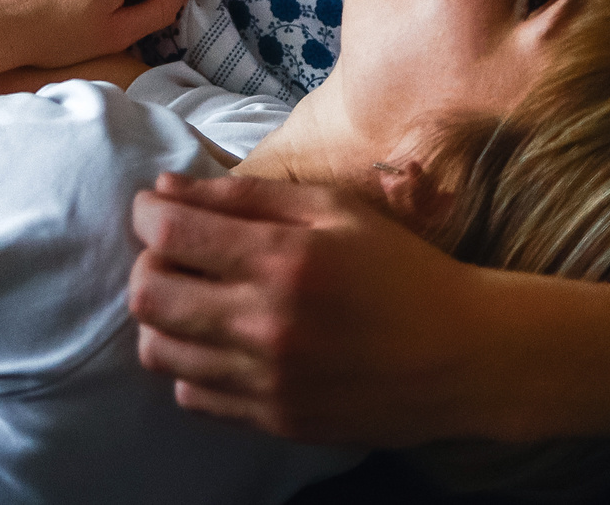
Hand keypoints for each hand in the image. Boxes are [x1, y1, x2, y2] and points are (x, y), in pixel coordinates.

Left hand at [130, 174, 491, 443]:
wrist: (462, 355)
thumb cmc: (400, 270)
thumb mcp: (333, 210)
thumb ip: (245, 196)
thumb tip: (166, 189)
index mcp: (283, 260)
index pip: (168, 234)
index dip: (148, 213)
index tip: (158, 209)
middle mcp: (266, 324)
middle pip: (149, 295)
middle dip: (147, 263)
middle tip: (174, 253)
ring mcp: (268, 380)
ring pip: (160, 350)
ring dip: (162, 316)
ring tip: (195, 297)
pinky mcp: (274, 420)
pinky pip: (192, 395)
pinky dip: (191, 364)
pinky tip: (222, 341)